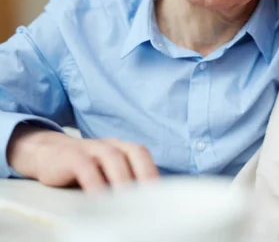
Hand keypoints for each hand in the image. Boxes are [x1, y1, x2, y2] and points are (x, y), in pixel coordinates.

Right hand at [7, 125, 159, 191]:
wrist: (48, 153)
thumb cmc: (85, 167)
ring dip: (123, 180)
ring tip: (129, 201)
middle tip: (149, 199)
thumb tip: (145, 204)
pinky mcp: (71, 155)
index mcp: (124, 148)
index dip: (153, 172)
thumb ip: (125, 180)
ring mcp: (92, 147)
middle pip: (134, 154)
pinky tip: (99, 200)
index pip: (144, 156)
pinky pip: (86, 167)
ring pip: (113, 158)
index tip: (161, 195)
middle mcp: (112, 145)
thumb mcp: (107, 171)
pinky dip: (95, 183)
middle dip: (144, 175)